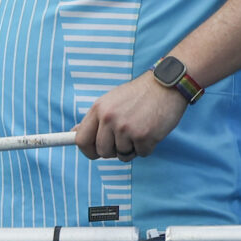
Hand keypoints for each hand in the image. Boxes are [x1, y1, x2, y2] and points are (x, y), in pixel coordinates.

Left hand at [73, 72, 189, 160]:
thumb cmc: (139, 95)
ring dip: (132, 148)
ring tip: (140, 129)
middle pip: (102, 151)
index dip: (87, 151)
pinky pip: (142, 154)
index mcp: (98, 109)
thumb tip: (74, 134)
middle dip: (113, 151)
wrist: (166, 84)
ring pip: (122, 155)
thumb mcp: (111, 101)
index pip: (81, 140)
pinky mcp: (144, 136)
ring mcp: (126, 128)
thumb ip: (94, 119)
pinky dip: (147, 147)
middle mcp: (109, 119)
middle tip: (125, 139)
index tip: (94, 153)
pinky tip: (152, 130)